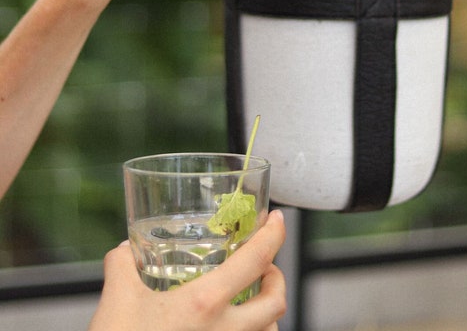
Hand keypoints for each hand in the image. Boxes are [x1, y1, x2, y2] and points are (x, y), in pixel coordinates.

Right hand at [88, 209, 286, 330]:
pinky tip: (230, 329)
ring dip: (267, 312)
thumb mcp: (116, 302)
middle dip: (278, 278)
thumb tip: (124, 249)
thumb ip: (122, 266)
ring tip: (251, 300)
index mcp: (205, 304)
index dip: (274, 234)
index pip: (255, 260)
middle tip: (266, 266)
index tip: (277, 219)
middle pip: (276, 301)